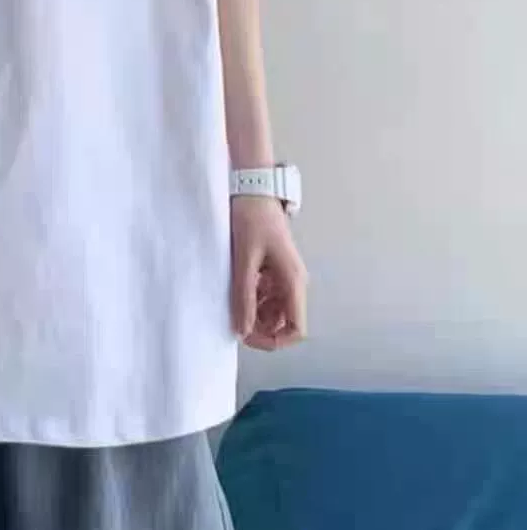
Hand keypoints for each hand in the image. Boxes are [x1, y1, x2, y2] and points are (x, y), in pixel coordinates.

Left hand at [231, 196, 308, 350]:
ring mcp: (284, 276)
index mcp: (293, 281)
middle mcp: (293, 282)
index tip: (246, 336)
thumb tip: (242, 331)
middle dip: (260, 328)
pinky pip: (266, 294)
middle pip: (283, 322)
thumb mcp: (244, 260)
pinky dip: (252, 297)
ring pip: (273, 310)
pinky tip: (237, 285)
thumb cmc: (251, 220)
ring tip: (233, 299)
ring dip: (254, 312)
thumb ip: (244, 296)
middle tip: (233, 319)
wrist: (253, 189)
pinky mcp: (273, 269)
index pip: (295, 329)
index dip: (273, 340)